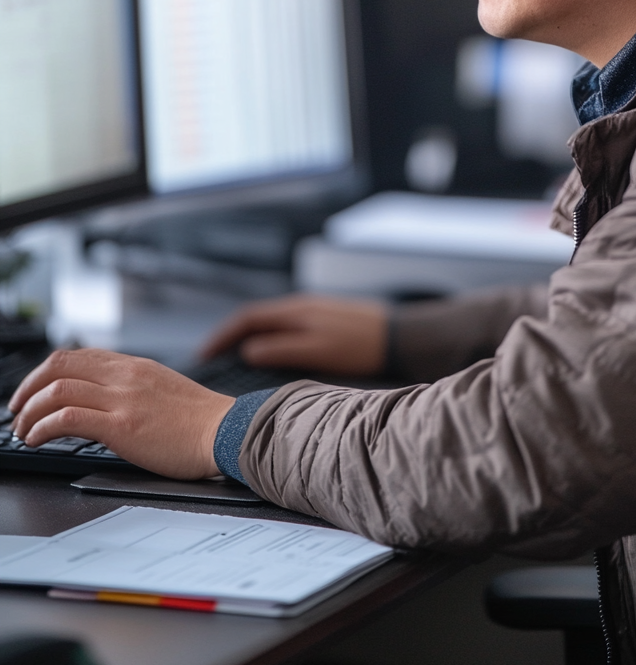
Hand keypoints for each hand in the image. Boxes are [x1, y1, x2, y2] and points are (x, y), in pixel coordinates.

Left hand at [9, 350, 234, 479]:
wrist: (225, 432)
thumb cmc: (201, 420)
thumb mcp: (163, 388)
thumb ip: (134, 387)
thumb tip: (106, 400)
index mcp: (134, 366)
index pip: (77, 355)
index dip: (45, 372)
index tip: (34, 392)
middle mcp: (125, 376)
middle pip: (59, 365)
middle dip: (28, 388)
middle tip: (18, 410)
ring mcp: (123, 399)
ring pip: (57, 390)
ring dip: (30, 412)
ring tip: (23, 431)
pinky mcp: (122, 426)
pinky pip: (68, 418)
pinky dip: (43, 427)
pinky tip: (37, 439)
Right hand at [201, 294, 387, 376]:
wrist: (401, 337)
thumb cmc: (362, 345)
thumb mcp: (318, 350)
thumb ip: (282, 349)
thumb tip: (248, 351)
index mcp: (295, 310)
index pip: (246, 318)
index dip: (222, 335)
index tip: (204, 353)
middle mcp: (301, 306)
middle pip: (255, 318)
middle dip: (230, 335)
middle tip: (212, 356)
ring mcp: (314, 312)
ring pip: (271, 322)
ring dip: (249, 336)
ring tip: (234, 357)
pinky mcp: (326, 321)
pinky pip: (286, 327)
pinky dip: (269, 338)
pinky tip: (272, 354)